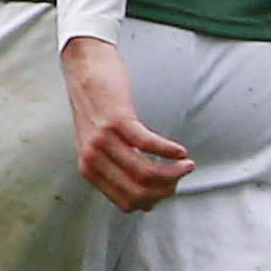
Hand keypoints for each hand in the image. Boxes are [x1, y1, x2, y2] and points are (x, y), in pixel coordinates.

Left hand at [63, 33, 192, 213]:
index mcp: (90, 169)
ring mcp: (104, 140)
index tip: (169, 188)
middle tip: (181, 176)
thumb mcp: (97, 144)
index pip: (127, 203)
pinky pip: (149, 144)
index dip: (154, 201)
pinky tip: (180, 150)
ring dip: (174, 171)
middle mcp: (94, 158)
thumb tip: (146, 191)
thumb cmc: (96, 104)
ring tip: (187, 163)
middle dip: (167, 189)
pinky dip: (169, 150)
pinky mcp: (117, 119)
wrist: (83, 67)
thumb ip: (114, 167)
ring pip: (146, 172)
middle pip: (139, 192)